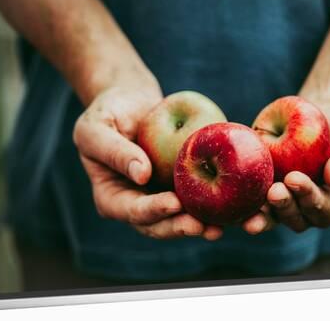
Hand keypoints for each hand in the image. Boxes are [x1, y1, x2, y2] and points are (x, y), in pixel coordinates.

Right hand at [73, 87, 223, 239]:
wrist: (131, 102)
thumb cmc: (107, 112)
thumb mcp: (96, 128)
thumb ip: (114, 151)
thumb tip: (141, 174)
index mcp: (111, 198)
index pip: (131, 210)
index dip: (152, 210)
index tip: (173, 203)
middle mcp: (136, 204)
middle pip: (158, 225)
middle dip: (180, 227)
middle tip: (203, 226)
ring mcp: (159, 198)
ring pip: (180, 218)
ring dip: (201, 225)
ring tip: (221, 226)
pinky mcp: (180, 187)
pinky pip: (197, 198)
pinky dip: (214, 205)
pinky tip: (233, 206)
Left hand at [243, 102, 329, 233]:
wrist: (316, 116)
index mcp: (329, 201)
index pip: (321, 209)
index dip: (309, 198)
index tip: (295, 178)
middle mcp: (303, 206)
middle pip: (295, 219)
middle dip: (284, 207)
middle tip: (274, 191)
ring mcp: (279, 200)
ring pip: (270, 218)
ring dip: (261, 216)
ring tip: (253, 206)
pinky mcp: (259, 188)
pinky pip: (249, 203)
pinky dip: (241, 205)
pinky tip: (232, 201)